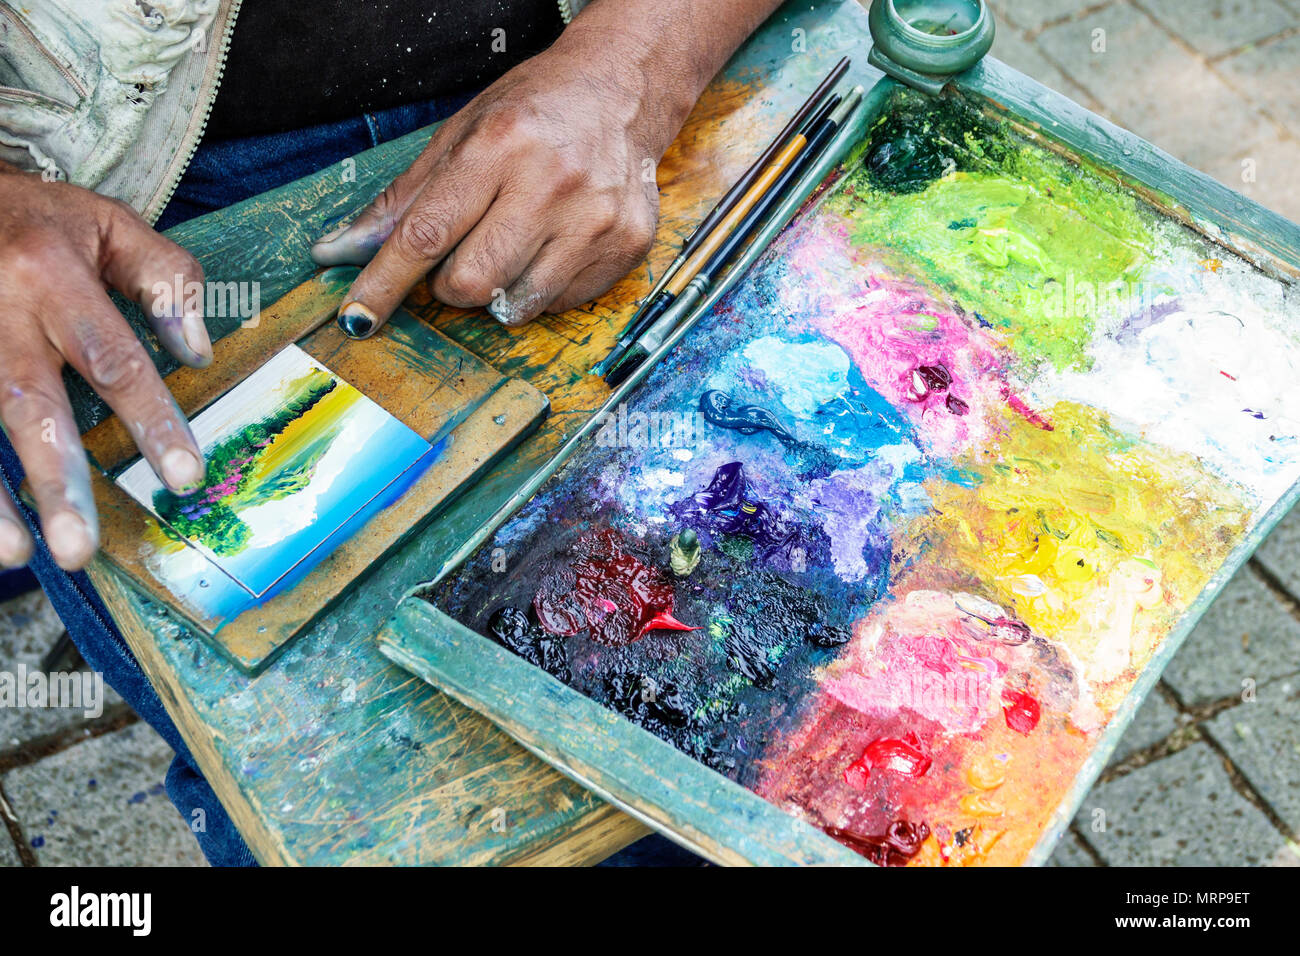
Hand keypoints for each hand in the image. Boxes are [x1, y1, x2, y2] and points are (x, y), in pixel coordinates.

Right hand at [0, 165, 211, 570]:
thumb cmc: (31, 215)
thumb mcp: (106, 222)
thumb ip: (164, 279)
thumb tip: (197, 352)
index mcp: (50, 272)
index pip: (114, 358)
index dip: (151, 420)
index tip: (184, 476)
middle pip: (28, 404)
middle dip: (54, 481)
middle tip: (78, 549)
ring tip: (15, 556)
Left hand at [311, 20, 694, 332]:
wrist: (620, 92)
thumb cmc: (533, 112)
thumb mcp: (461, 135)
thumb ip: (403, 199)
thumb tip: (341, 251)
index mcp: (500, 144)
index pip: (427, 233)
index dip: (386, 281)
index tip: (359, 315)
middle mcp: (552, 183)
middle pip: (471, 283)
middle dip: (450, 284)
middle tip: (464, 251)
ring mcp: (595, 219)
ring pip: (514, 305)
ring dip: (498, 288)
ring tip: (515, 242)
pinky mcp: (626, 246)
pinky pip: (558, 304)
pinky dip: (540, 287)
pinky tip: (553, 244)